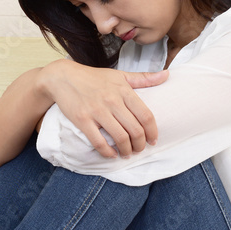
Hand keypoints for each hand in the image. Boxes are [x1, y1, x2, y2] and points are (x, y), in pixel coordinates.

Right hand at [37, 59, 168, 158]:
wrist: (63, 77)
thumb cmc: (93, 77)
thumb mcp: (119, 75)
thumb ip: (143, 78)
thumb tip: (167, 75)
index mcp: (124, 91)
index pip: (146, 116)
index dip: (153, 132)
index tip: (153, 140)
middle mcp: (112, 101)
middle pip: (135, 130)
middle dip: (140, 145)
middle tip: (139, 149)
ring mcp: (97, 111)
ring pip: (120, 138)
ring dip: (127, 151)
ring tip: (127, 153)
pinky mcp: (82, 120)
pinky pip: (99, 142)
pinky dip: (108, 152)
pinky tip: (111, 154)